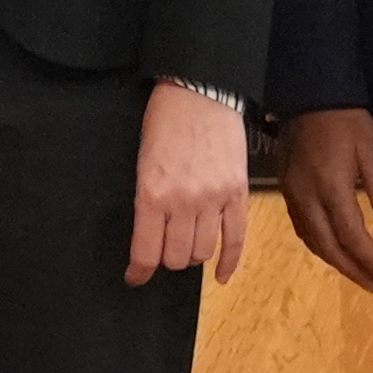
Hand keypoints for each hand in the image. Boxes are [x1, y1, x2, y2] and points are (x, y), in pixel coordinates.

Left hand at [129, 80, 253, 284]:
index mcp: (152, 194)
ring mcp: (214, 200)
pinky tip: (221, 276)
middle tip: (162, 252)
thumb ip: (147, 201)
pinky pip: (236, 239)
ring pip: (203, 251)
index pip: (146, 251)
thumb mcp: (142, 163)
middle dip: (166, 260)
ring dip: (192, 256)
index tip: (135, 278)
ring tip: (186, 247)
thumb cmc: (165, 123)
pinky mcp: (238, 194)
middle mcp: (183, 203)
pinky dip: (229, 262)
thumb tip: (148, 236)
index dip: (139, 272)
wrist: (200, 94)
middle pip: (176, 257)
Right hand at [278, 104, 372, 295]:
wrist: (308, 93)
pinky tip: (331, 248)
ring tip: (357, 274)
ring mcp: (292, 194)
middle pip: (328, 246)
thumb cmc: (347, 119)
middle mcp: (306, 197)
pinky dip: (318, 244)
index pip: (351, 236)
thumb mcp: (372, 150)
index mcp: (330, 187)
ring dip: (335, 261)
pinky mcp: (285, 188)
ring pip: (311, 239)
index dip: (370, 260)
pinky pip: (301, 227)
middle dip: (352, 270)